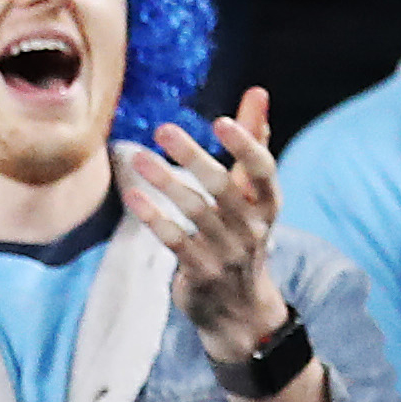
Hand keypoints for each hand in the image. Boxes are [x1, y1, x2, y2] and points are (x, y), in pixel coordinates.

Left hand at [123, 91, 291, 364]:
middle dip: (192, 157)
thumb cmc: (242, 234)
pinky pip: (175, 241)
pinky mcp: (201, 272)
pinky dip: (154, 218)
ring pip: (195, 212)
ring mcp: (227, 252)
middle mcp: (252, 228)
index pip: (264, 170)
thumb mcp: (253, 193)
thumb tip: (257, 91)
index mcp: (268, 204)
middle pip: (222, 188)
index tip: (221, 121)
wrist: (240, 310)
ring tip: (137, 157)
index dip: (246, 146)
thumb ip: (253, 141)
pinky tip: (132, 195)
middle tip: (163, 128)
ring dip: (165, 182)